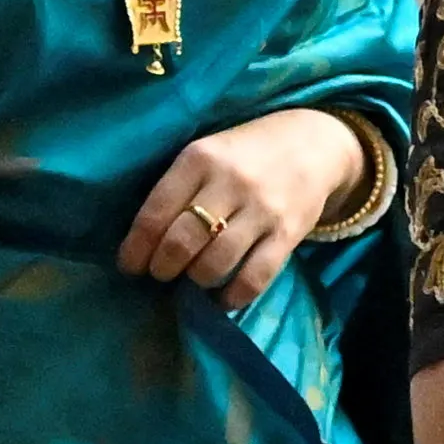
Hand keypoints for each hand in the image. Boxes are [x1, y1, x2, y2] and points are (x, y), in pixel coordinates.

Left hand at [117, 109, 360, 311]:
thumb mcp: (207, 152)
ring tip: (192, 280)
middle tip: (160, 274)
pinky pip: (254, 278)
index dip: (136, 248)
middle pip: (182, 241)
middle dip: (162, 268)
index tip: (129, 266)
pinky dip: (232, 297)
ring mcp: (262, 209)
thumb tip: (144, 242)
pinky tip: (221, 299)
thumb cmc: (245, 153)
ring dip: (196, 281)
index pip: (156, 212)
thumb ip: (179, 188)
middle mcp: (230, 182)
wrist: (313, 144)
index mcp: (199, 158)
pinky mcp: (288, 233)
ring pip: (215, 263)